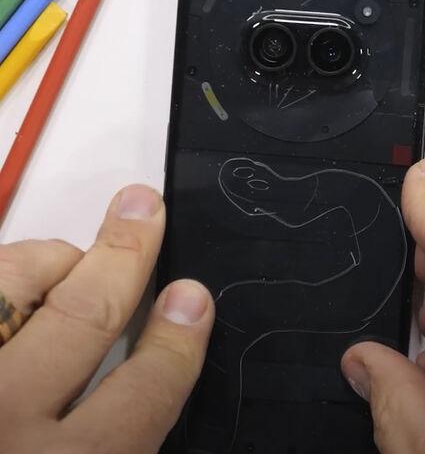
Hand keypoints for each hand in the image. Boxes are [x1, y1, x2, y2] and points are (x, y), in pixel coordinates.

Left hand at [0, 185, 213, 453]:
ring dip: (49, 260)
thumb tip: (146, 381)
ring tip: (71, 253)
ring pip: (5, 288)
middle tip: (143, 210)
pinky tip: (7, 288)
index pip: (144, 393)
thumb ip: (108, 443)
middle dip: (124, 255)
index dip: (176, 339)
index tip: (191, 298)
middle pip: (84, 319)